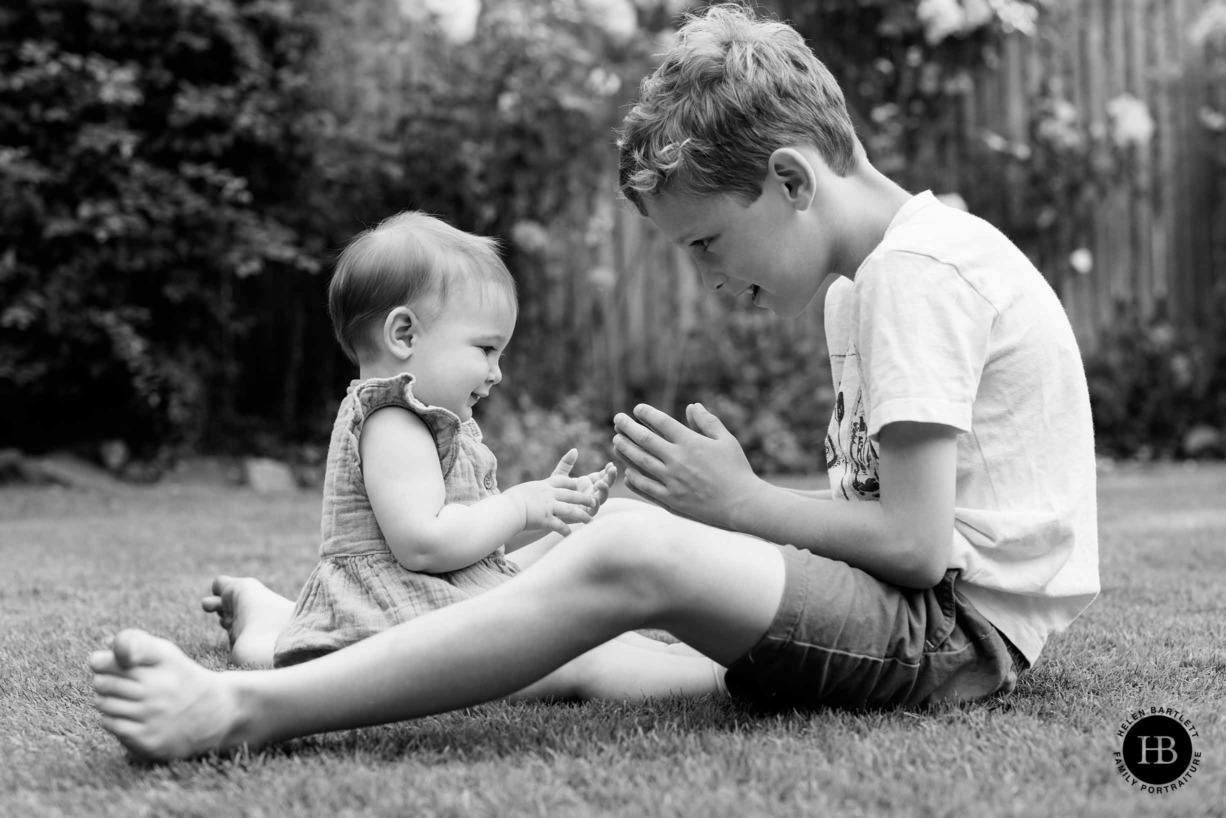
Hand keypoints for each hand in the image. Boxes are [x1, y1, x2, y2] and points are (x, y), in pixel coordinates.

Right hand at [504, 450, 598, 535]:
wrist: (507, 508)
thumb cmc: (509, 500)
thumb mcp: (523, 490)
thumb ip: (530, 492)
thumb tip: (527, 493)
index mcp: (543, 485)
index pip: (562, 481)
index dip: (572, 483)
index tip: (579, 484)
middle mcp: (549, 495)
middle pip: (571, 494)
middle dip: (584, 498)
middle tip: (594, 500)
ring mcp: (549, 507)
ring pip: (570, 510)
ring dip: (582, 515)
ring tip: (590, 520)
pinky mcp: (546, 520)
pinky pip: (560, 526)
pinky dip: (566, 531)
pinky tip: (570, 535)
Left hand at [549, 449, 617, 514]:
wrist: (546, 509)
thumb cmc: (553, 493)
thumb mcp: (559, 476)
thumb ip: (566, 464)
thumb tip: (574, 450)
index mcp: (588, 483)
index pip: (602, 475)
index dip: (607, 470)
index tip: (610, 464)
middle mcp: (591, 493)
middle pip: (605, 485)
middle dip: (610, 478)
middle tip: (613, 469)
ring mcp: (589, 503)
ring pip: (603, 497)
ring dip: (605, 490)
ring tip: (602, 482)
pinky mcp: (585, 514)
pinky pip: (594, 509)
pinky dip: (597, 503)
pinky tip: (596, 498)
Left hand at [612, 403, 760, 529]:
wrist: (742, 504)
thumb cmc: (737, 470)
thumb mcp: (726, 440)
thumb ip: (707, 422)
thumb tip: (692, 406)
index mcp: (690, 442)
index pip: (661, 422)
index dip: (646, 413)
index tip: (637, 409)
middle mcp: (677, 460)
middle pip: (644, 439)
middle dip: (627, 427)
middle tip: (617, 419)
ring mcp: (671, 481)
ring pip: (640, 462)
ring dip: (625, 450)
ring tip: (616, 441)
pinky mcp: (670, 500)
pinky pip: (645, 487)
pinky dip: (633, 478)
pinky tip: (627, 471)